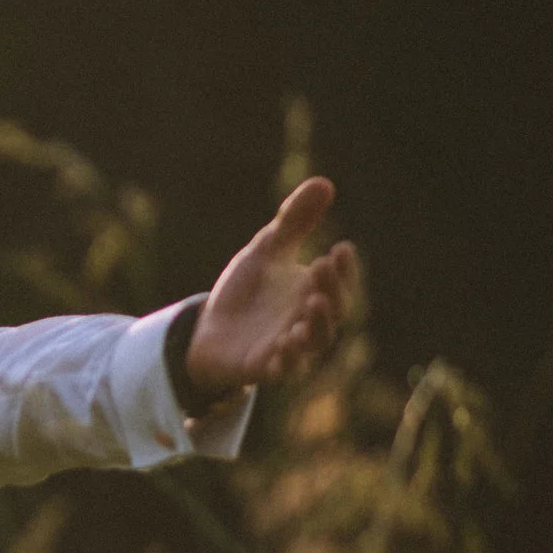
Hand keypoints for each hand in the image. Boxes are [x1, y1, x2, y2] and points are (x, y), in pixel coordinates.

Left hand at [187, 176, 360, 396]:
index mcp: (312, 292)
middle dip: (331, 289)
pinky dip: (288, 359)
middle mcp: (308, 321)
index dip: (344, 268)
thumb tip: (325, 183)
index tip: (341, 247)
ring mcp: (290, 346)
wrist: (209, 330)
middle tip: (323, 267)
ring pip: (315, 341)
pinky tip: (286, 343)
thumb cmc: (246, 291)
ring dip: (318, 324)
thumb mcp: (266, 251)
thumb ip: (294, 222)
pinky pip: (284, 369)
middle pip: (333, 310)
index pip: (338, 281)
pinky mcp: (266, 368)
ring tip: (313, 303)